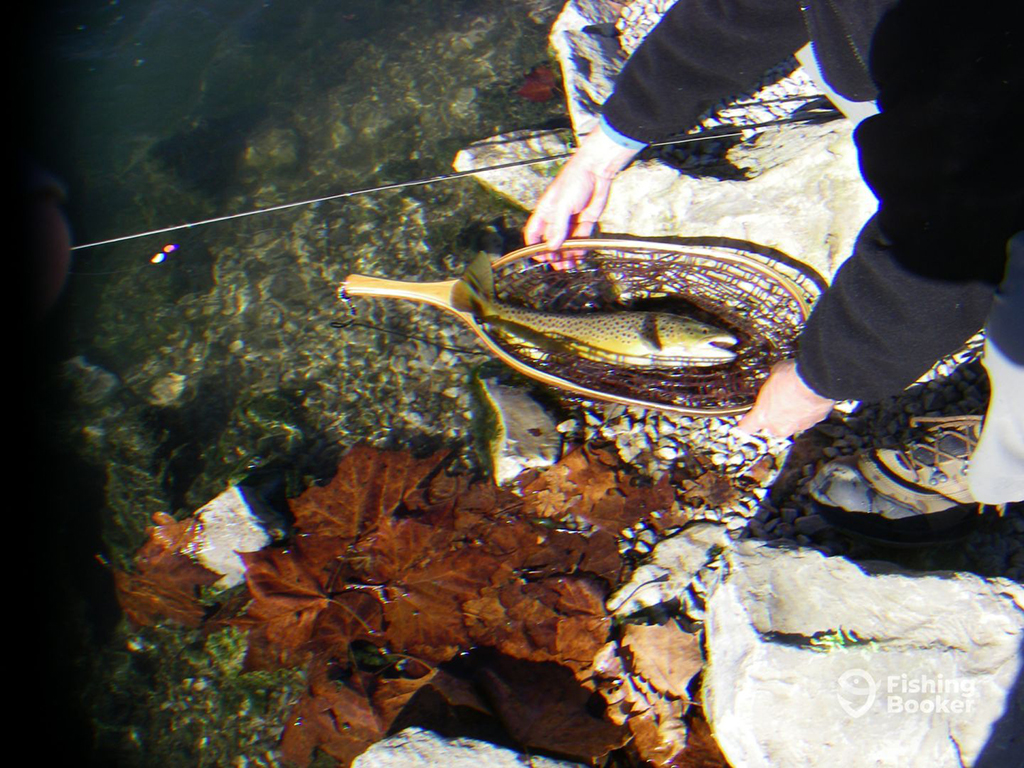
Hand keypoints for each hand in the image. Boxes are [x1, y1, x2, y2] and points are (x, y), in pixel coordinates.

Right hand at [524, 127, 639, 267]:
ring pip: (567, 242)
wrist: (597, 170)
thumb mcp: (562, 205)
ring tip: (568, 266)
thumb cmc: (575, 180)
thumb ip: (557, 227)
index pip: (534, 232)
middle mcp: (557, 216)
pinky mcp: (586, 220)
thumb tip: (552, 246)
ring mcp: (571, 219)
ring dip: (567, 254)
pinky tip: (579, 257)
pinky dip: (580, 248)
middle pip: (551, 240)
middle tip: (557, 266)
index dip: (534, 246)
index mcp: (545, 211)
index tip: (539, 257)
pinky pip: (581, 238)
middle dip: (553, 254)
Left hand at [737, 359, 835, 437]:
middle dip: (774, 417)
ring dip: (792, 414)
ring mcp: (798, 426)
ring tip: (794, 398)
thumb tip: (775, 379)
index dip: (747, 423)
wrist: (816, 380)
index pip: (747, 427)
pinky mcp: (814, 422)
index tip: (747, 420)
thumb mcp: (772, 376)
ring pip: (791, 423)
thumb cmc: (791, 378)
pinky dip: (807, 411)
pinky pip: (807, 418)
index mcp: (763, 416)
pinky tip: (807, 398)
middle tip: (777, 403)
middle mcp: (780, 426)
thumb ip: (770, 385)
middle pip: (772, 427)